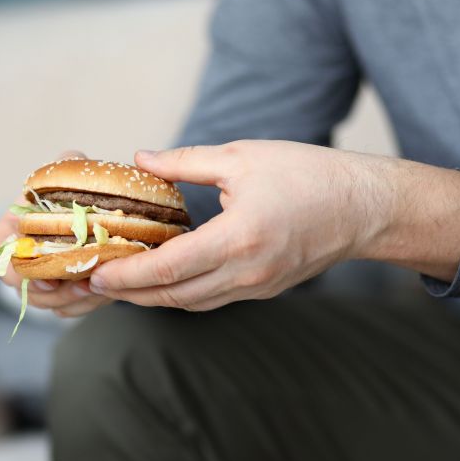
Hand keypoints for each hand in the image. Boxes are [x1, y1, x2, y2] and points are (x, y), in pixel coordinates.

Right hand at [0, 150, 114, 317]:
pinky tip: (108, 292)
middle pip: (30, 291)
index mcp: (8, 236)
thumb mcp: (61, 178)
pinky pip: (71, 309)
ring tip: (101, 288)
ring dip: (77, 301)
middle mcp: (20, 265)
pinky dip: (89, 304)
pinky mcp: (63, 297)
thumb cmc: (63, 195)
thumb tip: (71, 158)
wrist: (85, 215)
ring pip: (52, 305)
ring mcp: (41, 285)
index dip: (21, 273)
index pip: (3, 261)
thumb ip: (63, 168)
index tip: (46, 276)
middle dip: (58, 292)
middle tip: (84, 284)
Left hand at [87, 140, 459, 310]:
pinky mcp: (263, 289)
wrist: (366, 208)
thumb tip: (142, 158)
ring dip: (152, 297)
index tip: (95, 273)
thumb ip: (186, 161)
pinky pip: (210, 299)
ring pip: (190, 303)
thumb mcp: (242, 157)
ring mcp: (256, 286)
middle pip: (172, 296)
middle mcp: (246, 272)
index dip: (126, 275)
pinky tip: (161, 279)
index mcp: (239, 237)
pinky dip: (179, 293)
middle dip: (128, 293)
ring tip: (119, 282)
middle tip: (93, 282)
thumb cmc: (309, 175)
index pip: (168, 268)